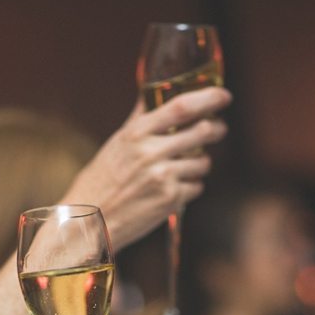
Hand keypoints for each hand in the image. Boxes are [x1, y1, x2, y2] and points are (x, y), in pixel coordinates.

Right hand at [60, 87, 231, 248]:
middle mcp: (150, 152)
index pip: (181, 107)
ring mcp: (162, 176)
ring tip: (181, 168)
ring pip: (203, 162)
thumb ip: (139, 119)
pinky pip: (197, 186)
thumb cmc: (102, 181)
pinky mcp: (171, 199)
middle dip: (217, 129)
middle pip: (203, 131)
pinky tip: (171, 189)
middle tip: (218, 128)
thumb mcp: (117, 143)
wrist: (90, 221)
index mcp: (136, 133)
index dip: (208, 98)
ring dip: (199, 163)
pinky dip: (190, 186)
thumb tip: (152, 92)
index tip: (224, 95)